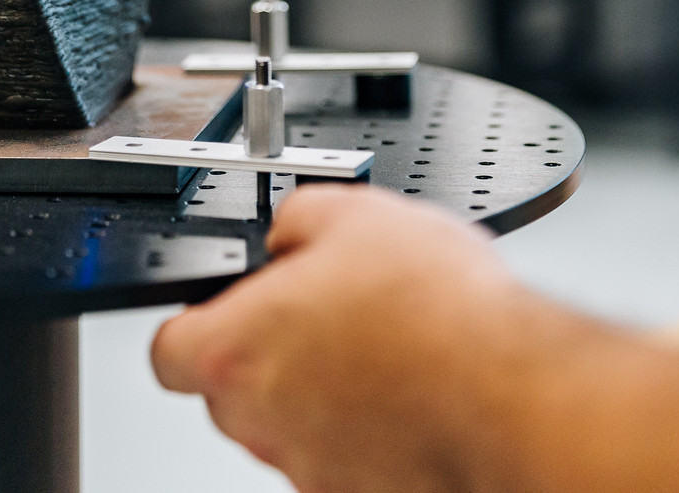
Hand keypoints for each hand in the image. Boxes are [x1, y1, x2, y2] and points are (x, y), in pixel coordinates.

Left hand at [152, 186, 571, 491]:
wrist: (511, 391)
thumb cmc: (437, 312)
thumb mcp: (353, 213)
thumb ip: (295, 219)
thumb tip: (288, 232)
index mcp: (236, 350)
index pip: (168, 350)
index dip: (194, 320)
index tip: (225, 303)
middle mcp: (261, 422)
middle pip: (229, 389)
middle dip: (266, 350)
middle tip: (321, 311)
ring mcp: (311, 467)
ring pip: (289, 424)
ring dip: (321, 388)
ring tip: (383, 343)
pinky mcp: (360, 490)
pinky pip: (344, 452)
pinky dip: (366, 424)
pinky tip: (410, 384)